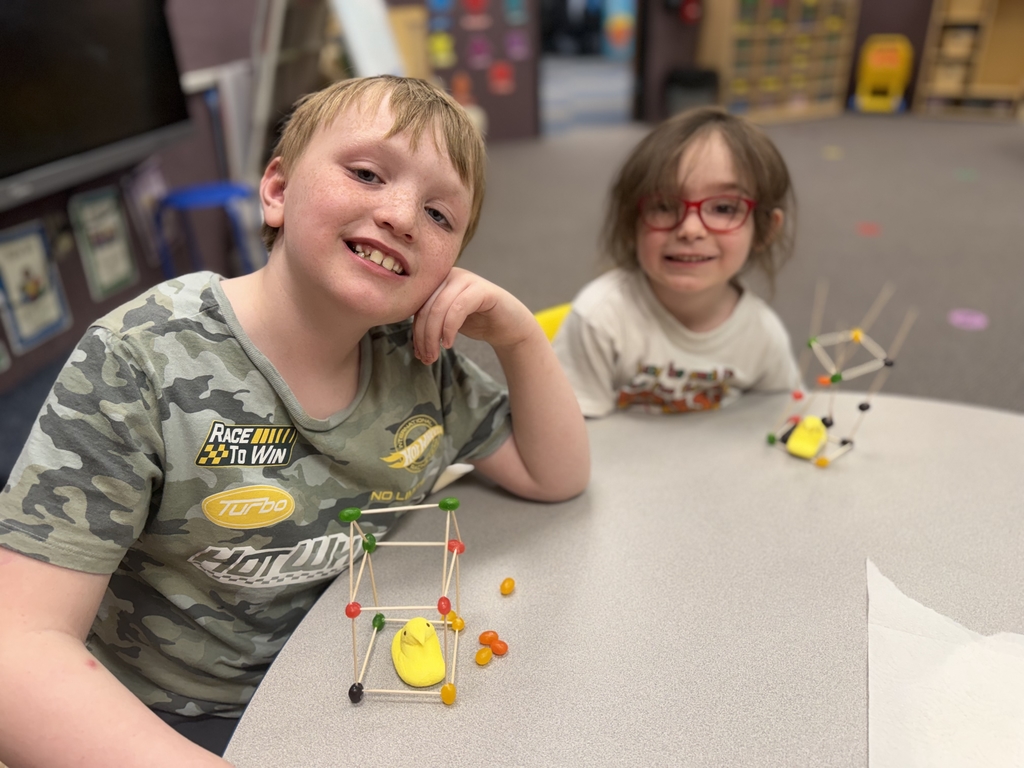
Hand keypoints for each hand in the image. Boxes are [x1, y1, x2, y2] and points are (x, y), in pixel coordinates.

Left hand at [412, 267, 537, 363]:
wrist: (509, 326)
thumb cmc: (477, 322)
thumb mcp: (447, 321)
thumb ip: (430, 321)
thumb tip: (412, 341)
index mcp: (437, 281)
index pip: (417, 305)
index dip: (415, 331)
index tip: (418, 354)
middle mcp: (449, 275)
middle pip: (426, 307)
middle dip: (423, 337)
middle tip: (427, 358)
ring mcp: (466, 279)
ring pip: (438, 308)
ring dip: (433, 336)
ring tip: (436, 355)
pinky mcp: (482, 289)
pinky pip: (458, 308)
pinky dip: (449, 328)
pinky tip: (449, 344)